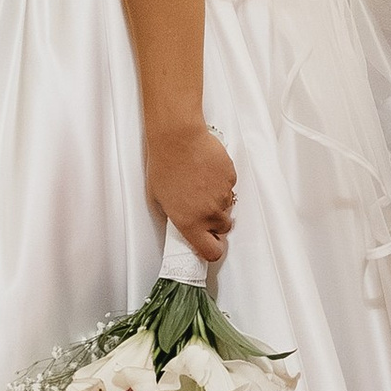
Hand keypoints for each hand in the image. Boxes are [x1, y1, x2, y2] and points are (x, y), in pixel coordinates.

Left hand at [148, 116, 235, 267]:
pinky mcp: (230, 178)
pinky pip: (229, 187)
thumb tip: (184, 222)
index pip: (212, 251)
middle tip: (203, 208)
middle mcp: (210, 213)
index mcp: (190, 223)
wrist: (178, 138)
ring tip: (201, 184)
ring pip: (227, 206)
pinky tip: (207, 172)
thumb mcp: (159, 199)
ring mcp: (222, 195)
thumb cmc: (164, 165)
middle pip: (224, 228)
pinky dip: (221, 183)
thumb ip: (177, 217)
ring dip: (218, 201)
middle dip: (216, 222)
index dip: (213, 250)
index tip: (210, 244)